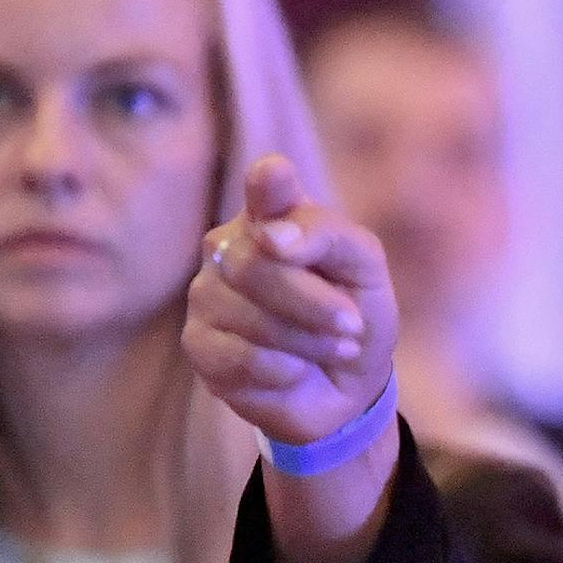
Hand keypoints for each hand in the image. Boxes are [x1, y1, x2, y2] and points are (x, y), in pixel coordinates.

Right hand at [184, 155, 399, 447]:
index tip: (275, 177)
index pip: (265, 186)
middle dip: (316, 303)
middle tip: (351, 326)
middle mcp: (230, 244)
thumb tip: (273, 238)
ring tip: (333, 349)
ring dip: (309, 341)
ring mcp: (206, 293)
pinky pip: (240, 356)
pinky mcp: (198, 344)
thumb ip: (330, 237)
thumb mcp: (364, 272)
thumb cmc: (353, 315)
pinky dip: (283, 370)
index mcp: (274, 214)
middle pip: (258, 263)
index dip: (269, 184)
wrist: (345, 385)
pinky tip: (296, 370)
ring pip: (251, 315)